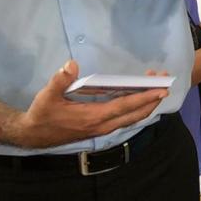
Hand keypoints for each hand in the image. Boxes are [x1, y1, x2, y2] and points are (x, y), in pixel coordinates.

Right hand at [9, 60, 167, 148]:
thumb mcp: (46, 97)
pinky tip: (140, 97)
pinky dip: (136, 107)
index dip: (144, 98)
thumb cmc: (42, 115)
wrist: (34, 135)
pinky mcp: (101, 128)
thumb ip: (59, 81)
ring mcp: (103, 128)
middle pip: (135, 113)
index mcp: (93, 117)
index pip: (125, 106)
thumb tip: (71, 64)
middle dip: (153, 99)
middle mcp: (103, 125)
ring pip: (132, 117)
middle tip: (166, 81)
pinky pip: (125, 118)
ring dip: (147, 103)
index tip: (161, 89)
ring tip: (157, 86)